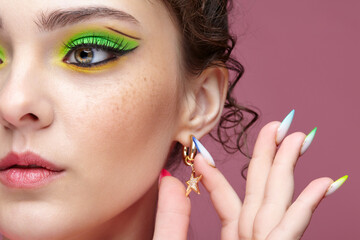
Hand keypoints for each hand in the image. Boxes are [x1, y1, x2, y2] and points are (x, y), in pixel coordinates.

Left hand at [153, 120, 345, 239]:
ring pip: (278, 203)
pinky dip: (306, 209)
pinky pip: (291, 232)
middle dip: (270, 157)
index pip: (229, 201)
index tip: (203, 154)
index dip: (218, 177)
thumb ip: (174, 216)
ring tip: (299, 138)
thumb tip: (169, 178)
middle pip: (261, 192)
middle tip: (278, 127)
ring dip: (291, 170)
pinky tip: (322, 183)